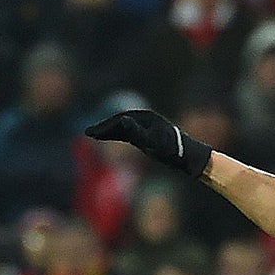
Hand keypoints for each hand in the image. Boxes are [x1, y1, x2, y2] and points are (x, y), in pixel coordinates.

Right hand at [85, 108, 211, 176]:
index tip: (92, 132)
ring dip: (108, 132)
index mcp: (145, 117)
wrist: (187, 156)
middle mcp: (145, 120)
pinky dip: (117, 135)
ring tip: (93, 136)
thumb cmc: (170, 149)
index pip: (120, 120)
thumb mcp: (152, 141)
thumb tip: (121, 120)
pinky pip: (128, 134)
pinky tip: (109, 138)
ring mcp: (146, 128)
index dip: (106, 126)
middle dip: (104, 128)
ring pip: (122, 128)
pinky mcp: (147, 136)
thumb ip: (136, 132)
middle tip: (88, 133)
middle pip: (119, 122)